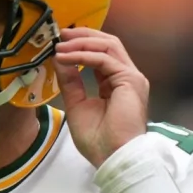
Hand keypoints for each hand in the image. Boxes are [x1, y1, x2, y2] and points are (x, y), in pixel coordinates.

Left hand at [54, 28, 149, 166]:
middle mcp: (127, 77)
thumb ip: (70, 82)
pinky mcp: (130, 80)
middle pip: (108, 44)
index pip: (102, 55)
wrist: (113, 158)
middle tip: (61, 34)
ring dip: (82, 42)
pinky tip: (67, 57)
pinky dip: (83, 56)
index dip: (82, 45)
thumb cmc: (99, 141)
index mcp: (117, 84)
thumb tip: (60, 59)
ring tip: (61, 44)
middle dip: (83, 36)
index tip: (60, 44)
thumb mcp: (76, 105)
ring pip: (109, 46)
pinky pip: (105, 59)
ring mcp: (131, 78)